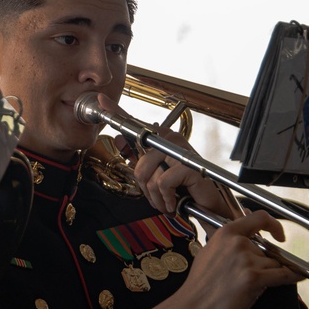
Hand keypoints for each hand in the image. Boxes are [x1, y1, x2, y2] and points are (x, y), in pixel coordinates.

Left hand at [99, 92, 231, 219]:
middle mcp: (170, 138)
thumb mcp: (156, 175)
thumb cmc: (183, 190)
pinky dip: (166, 199)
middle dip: (146, 187)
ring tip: (168, 200)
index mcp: (161, 138)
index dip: (116, 113)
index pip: (135, 124)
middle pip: (138, 163)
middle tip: (160, 196)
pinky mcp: (187, 165)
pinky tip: (175, 202)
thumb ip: (138, 159)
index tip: (101, 100)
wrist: (207, 208)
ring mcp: (179, 149)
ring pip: (147, 175)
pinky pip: (162, 183)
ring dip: (156, 197)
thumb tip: (119, 139)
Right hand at [150, 210, 301, 308]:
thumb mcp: (209, 254)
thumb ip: (228, 242)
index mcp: (225, 233)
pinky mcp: (254, 278)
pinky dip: (296, 275)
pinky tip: (304, 273)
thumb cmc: (199, 288)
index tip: (279, 235)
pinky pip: (285, 274)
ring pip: (274, 264)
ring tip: (247, 289)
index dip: (273, 225)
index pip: (258, 218)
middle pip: (268, 250)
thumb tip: (243, 230)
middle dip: (266, 264)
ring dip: (270, 275)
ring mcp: (247, 260)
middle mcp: (237, 243)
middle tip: (250, 279)